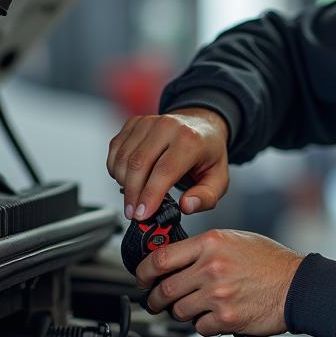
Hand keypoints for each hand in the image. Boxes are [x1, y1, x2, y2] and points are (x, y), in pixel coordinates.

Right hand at [106, 108, 229, 220]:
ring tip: (134, 196)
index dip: (150, 195)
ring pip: (124, 158)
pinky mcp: (135, 122)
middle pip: (139, 165)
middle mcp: (168, 126)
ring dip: (123, 182)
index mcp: (190, 140)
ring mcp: (149, 122)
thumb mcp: (219, 179)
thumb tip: (186, 206)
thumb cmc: (208, 152)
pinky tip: (127, 178)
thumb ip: (205, 197)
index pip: (164, 171)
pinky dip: (116, 168)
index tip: (142, 214)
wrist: (202, 125)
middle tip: (133, 213)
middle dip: (132, 194)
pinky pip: (116, 148)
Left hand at [138, 229, 302, 336]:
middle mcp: (211, 267)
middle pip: (164, 288)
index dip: (143, 271)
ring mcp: (218, 294)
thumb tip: (177, 259)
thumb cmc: (272, 262)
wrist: (299, 286)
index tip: (142, 277)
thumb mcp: (237, 240)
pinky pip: (199, 326)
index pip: (161, 258)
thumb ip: (205, 248)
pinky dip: (203, 324)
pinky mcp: (226, 318)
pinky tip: (214, 315)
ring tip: (192, 308)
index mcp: (212, 243)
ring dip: (180, 312)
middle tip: (155, 300)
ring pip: (178, 311)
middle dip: (154, 298)